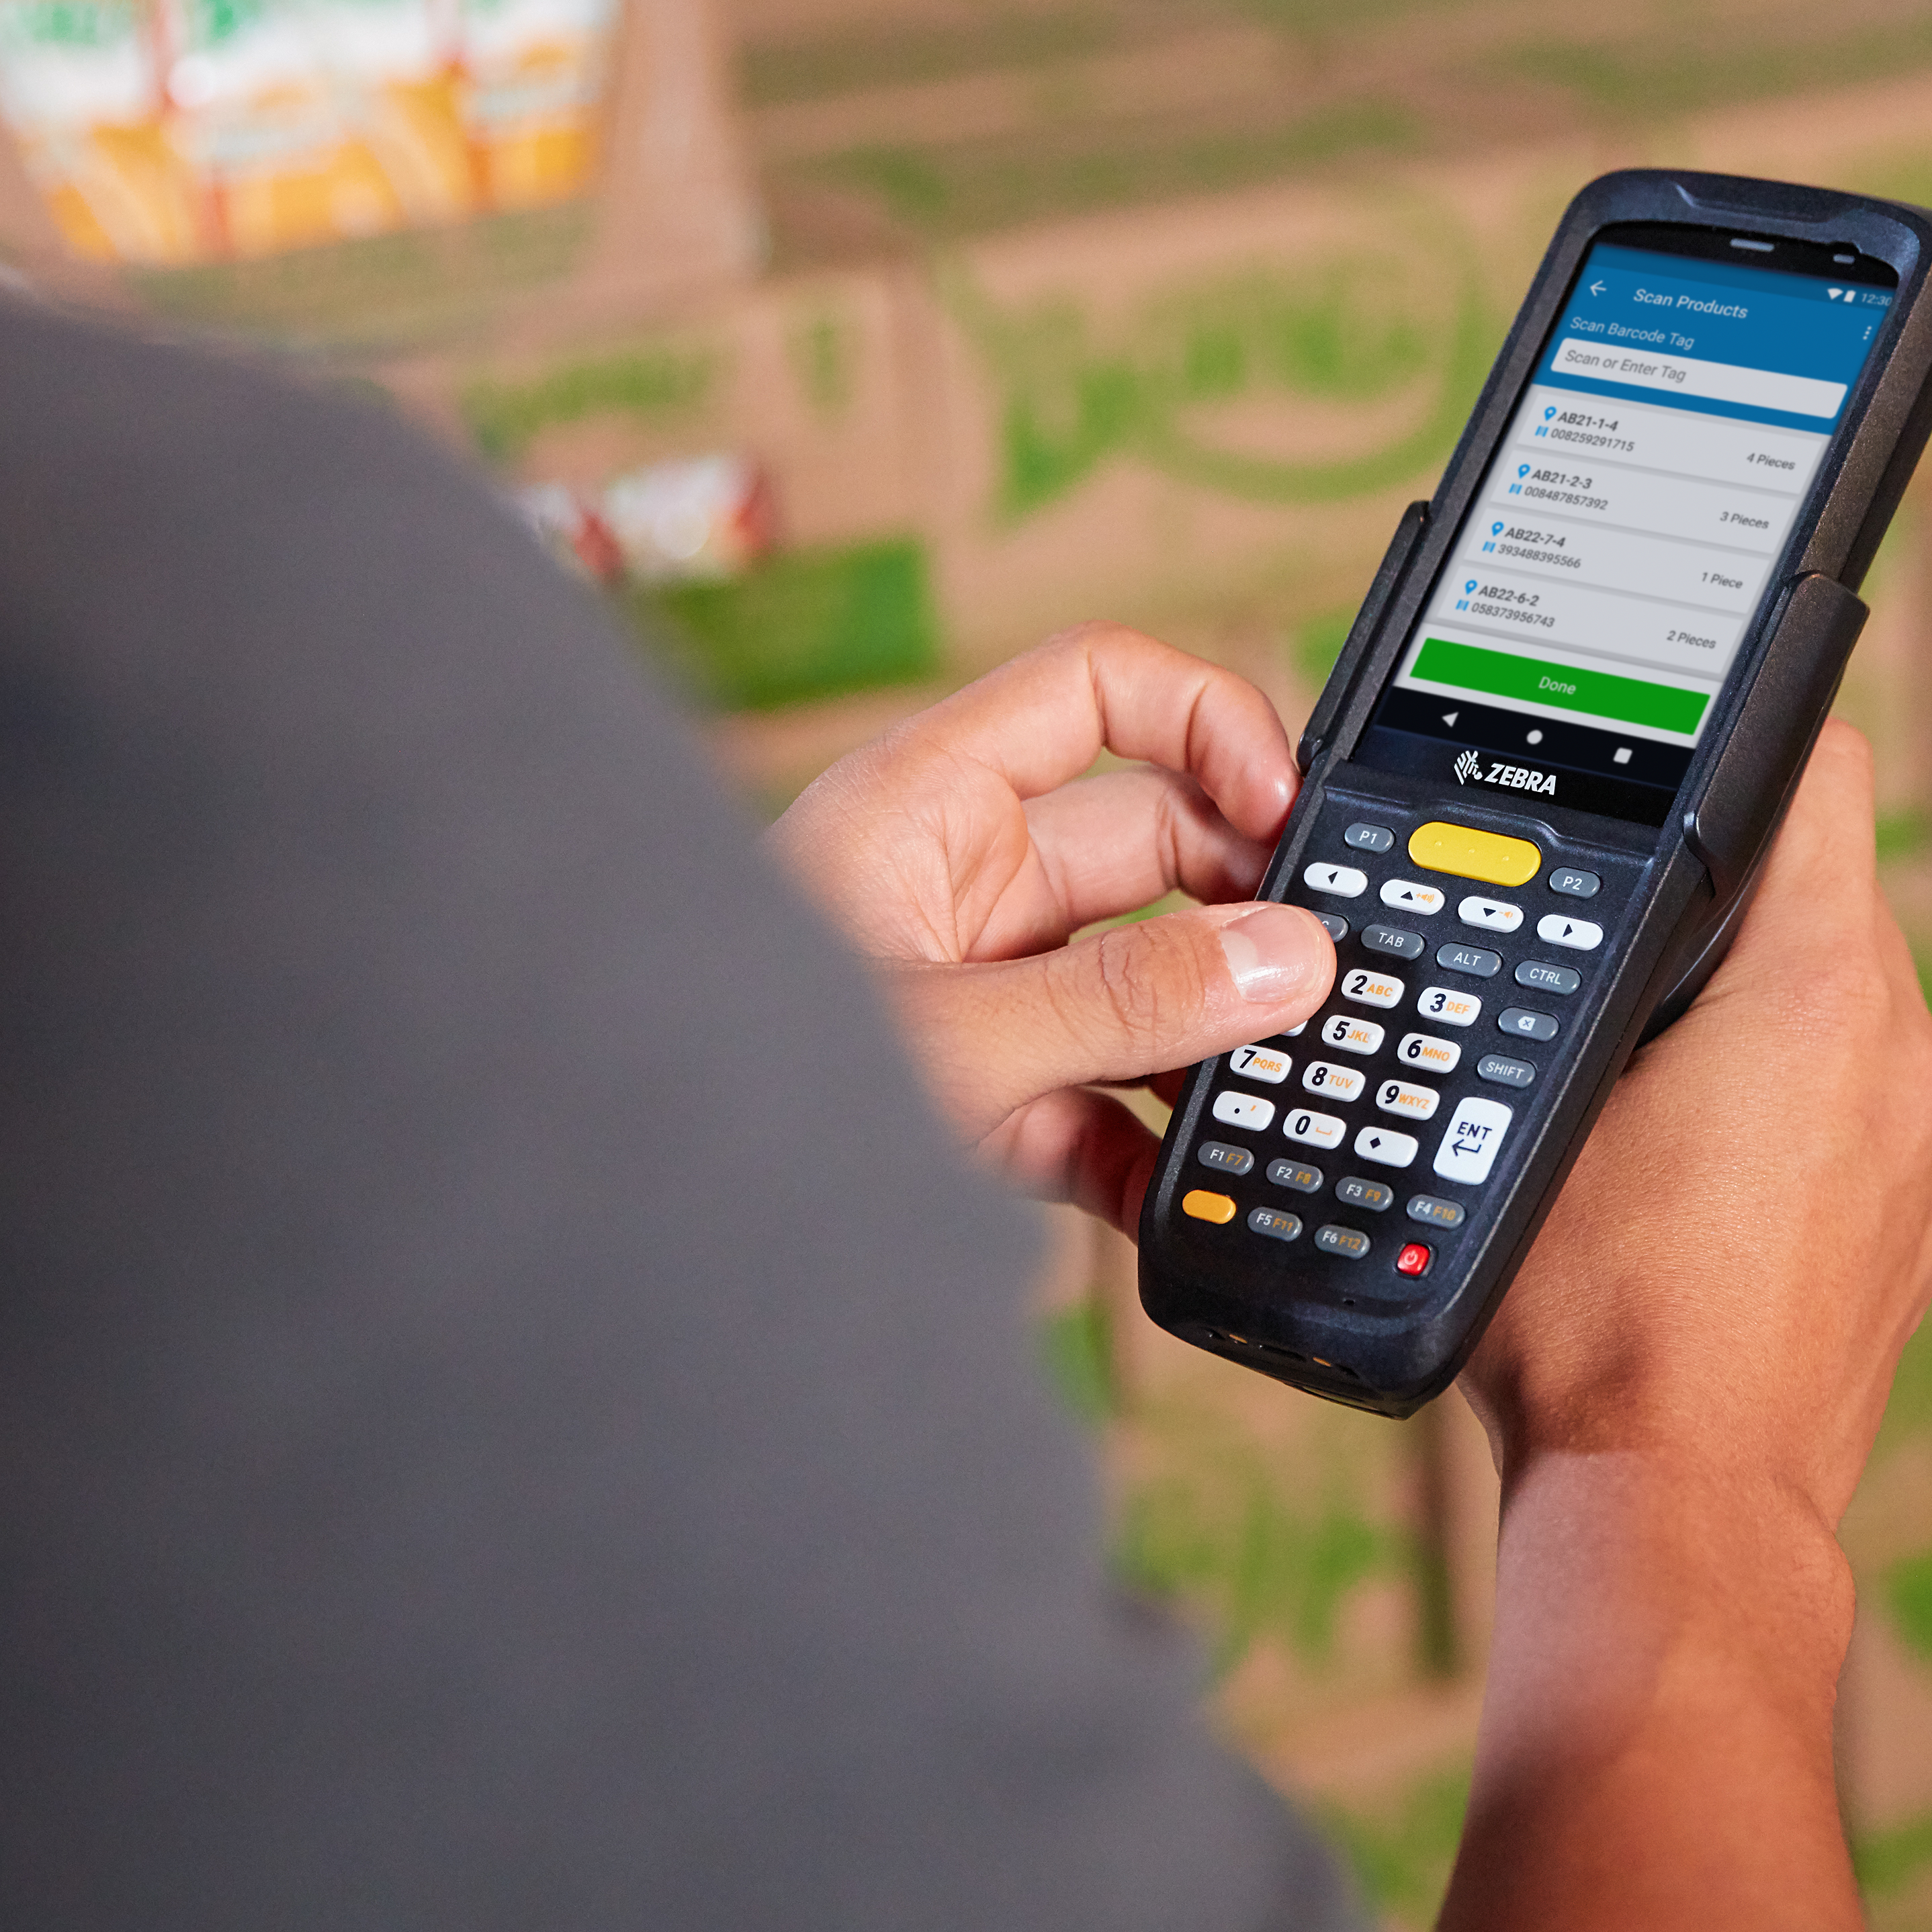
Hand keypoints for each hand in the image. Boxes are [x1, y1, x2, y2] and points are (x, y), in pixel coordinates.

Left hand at [768, 624, 1335, 1228]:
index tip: (1288, 809)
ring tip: (1267, 1095)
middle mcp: (955, 881)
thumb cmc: (716, 1094)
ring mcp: (973, 993)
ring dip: (1204, 1044)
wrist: (614, 1243)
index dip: (1210, 724)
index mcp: (928, 802)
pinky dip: (1144, 1150)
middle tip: (1317, 974)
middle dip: (1240, 908)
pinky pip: (1096, 1104)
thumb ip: (1127, 1000)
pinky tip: (1179, 1195)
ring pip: (1137, 984)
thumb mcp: (953, 1039)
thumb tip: (1285, 959)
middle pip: (1151, 845)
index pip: (1101, 688)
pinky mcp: (978, 1101)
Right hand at [1458, 721, 1931, 1541]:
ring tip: (1627, 1073)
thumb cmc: (1594, 1325)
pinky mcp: (1907, 1225)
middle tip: (1604, 946)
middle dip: (1716, 904)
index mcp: (1825, 993)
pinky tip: (1680, 1169)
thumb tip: (1553, 919)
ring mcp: (1918, 1149)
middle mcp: (1901, 1056)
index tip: (1672, 763)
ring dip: (1742, 1011)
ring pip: (1833, 1006)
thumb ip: (1571, 988)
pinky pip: (1847, 1109)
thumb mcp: (1535, 1109)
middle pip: (1822, 893)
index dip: (1738, 746)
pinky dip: (1776, 1107)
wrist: (1676, 1507)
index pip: (1820, 773)